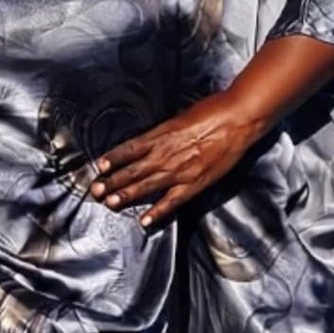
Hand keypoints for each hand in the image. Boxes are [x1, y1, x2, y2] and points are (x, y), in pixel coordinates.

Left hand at [92, 92, 262, 229]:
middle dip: (111, 182)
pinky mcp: (194, 183)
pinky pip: (170, 201)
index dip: (113, 159)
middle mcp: (165, 154)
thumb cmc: (214, 111)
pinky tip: (144, 221)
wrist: (238, 119)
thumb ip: (166, 130)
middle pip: (132, 170)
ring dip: (125, 195)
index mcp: (161, 135)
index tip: (99, 167)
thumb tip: (155, 137)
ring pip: (145, 186)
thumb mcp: (182, 115)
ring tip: (110, 203)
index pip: (129, 149)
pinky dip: (156, 212)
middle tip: (95, 191)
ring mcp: (178, 171)